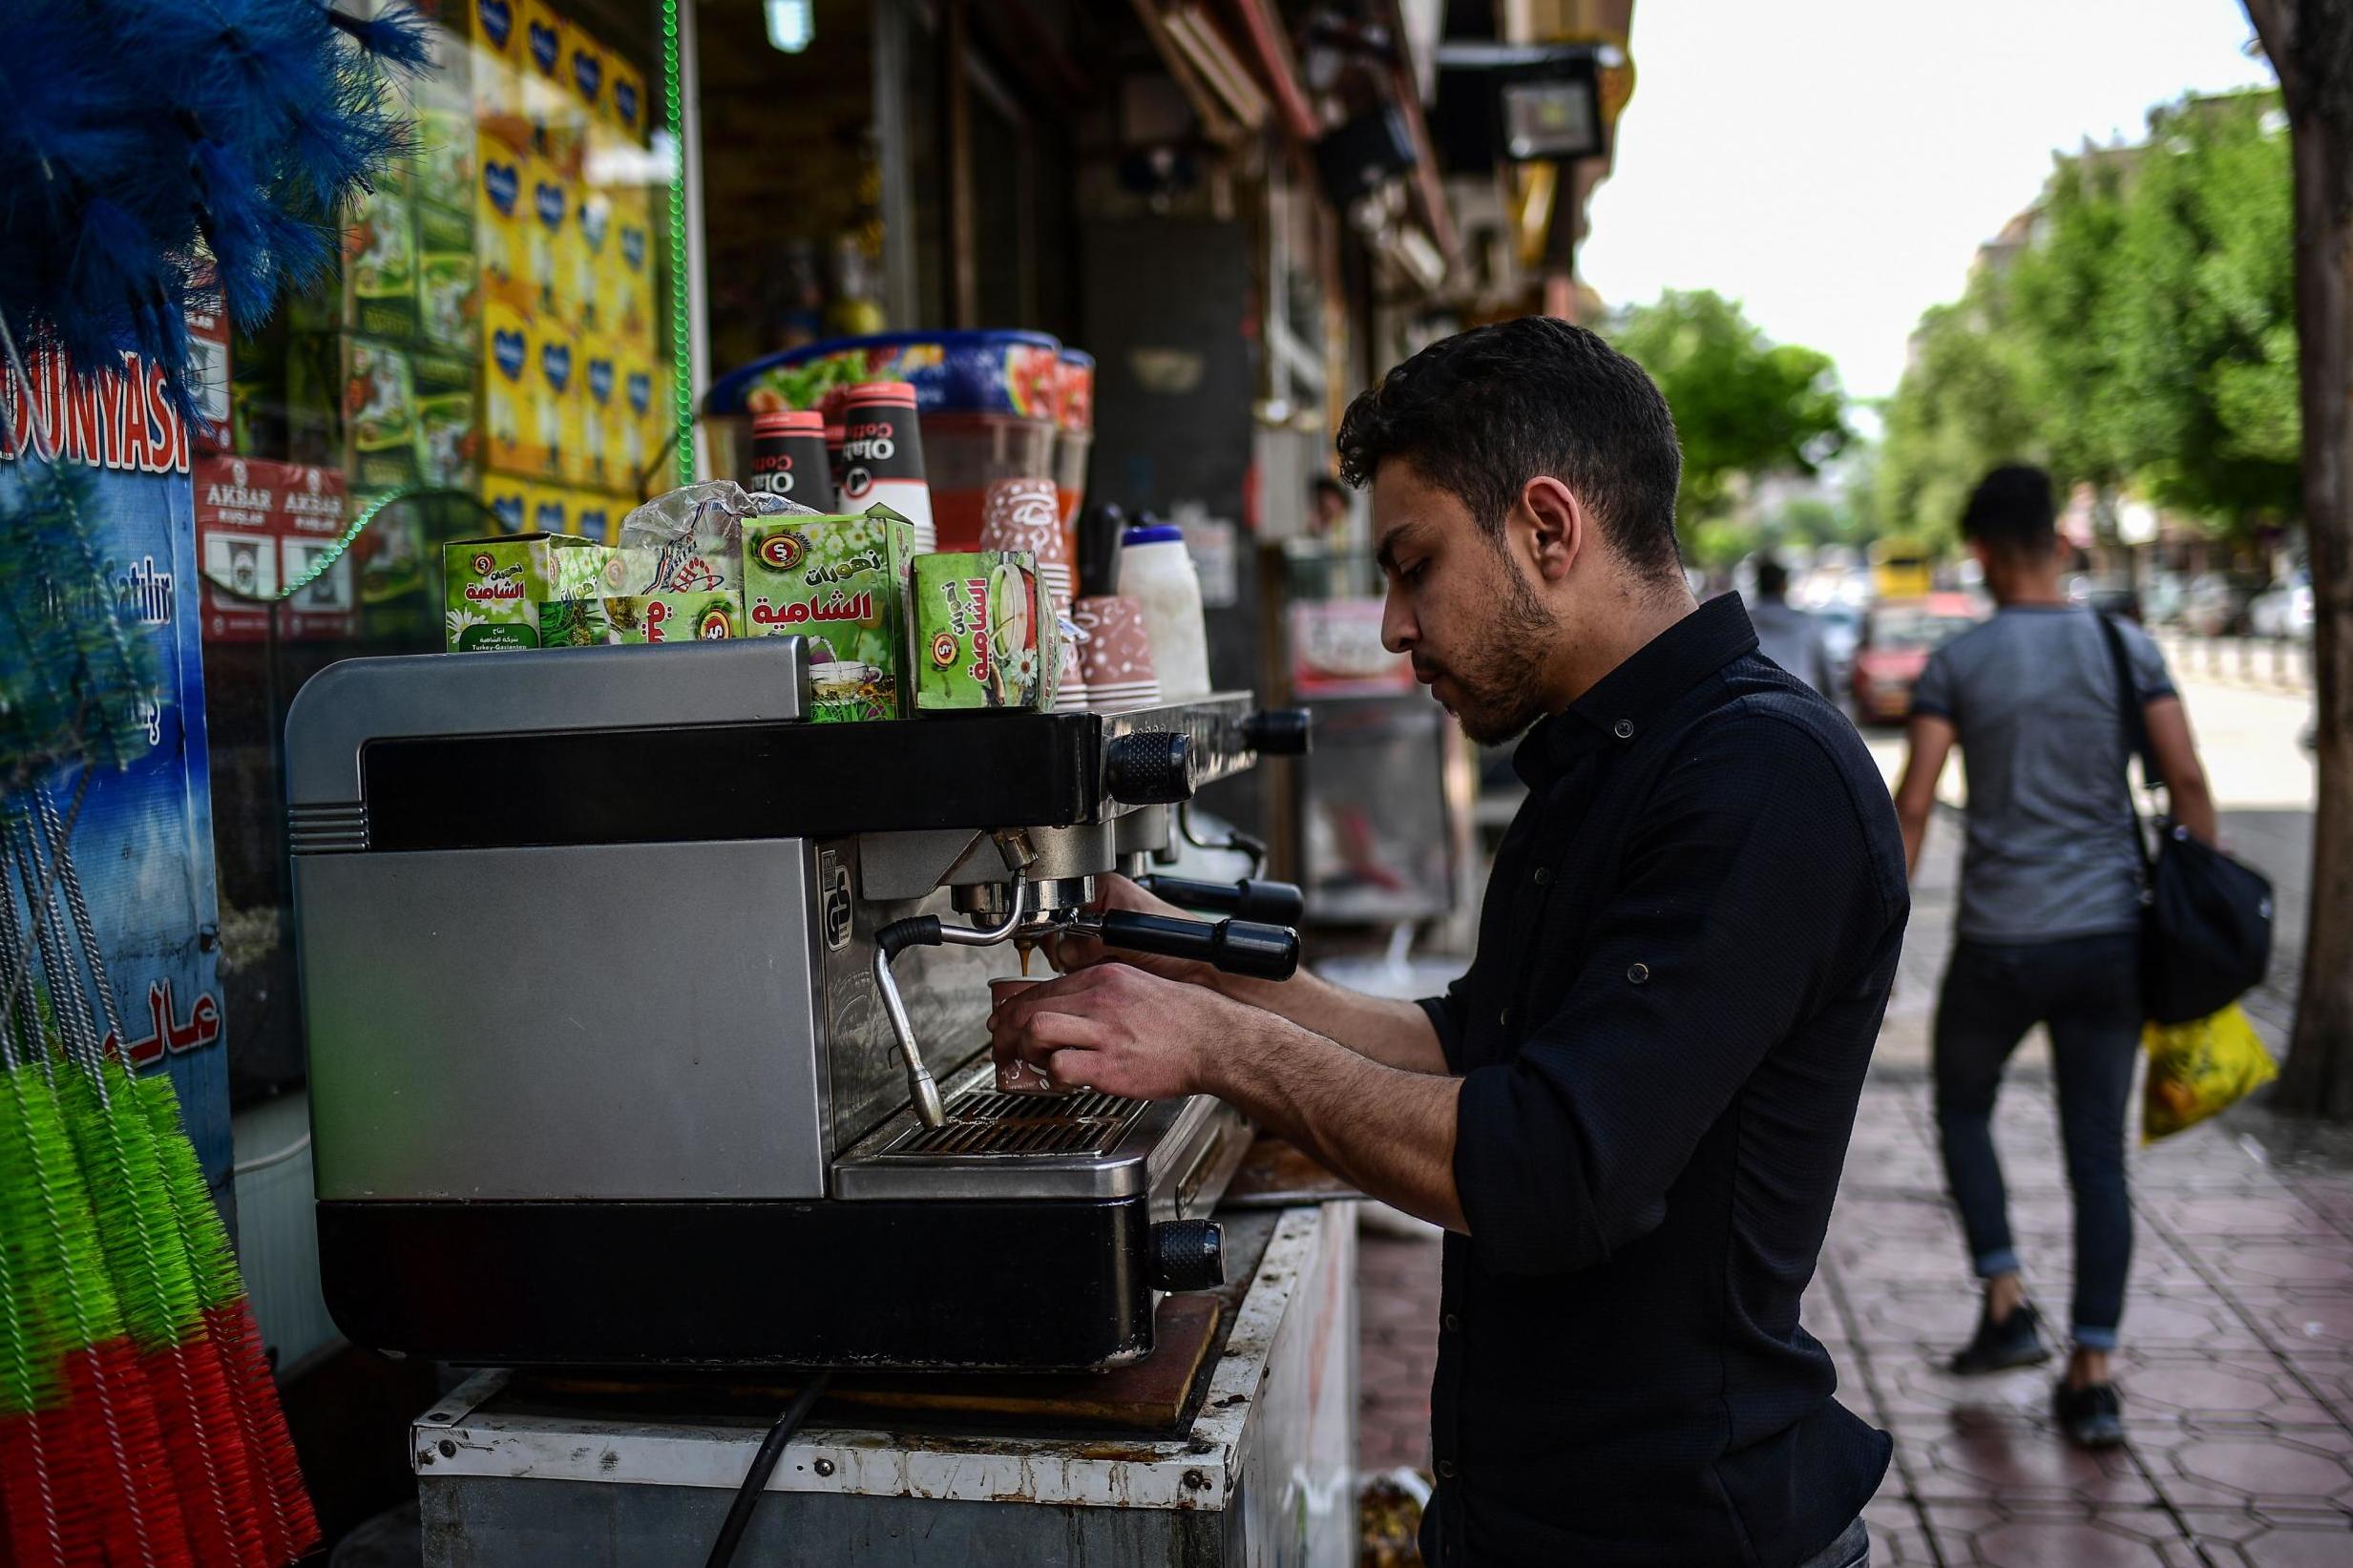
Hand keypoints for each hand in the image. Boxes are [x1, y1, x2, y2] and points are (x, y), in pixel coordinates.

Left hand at [987, 962, 1258, 1100]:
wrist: (1213, 1041)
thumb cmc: (1180, 1019)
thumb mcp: (1134, 987)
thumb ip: (1097, 994)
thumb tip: (1064, 1005)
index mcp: (1103, 979)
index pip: (1039, 989)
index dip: (1013, 1009)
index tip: (1006, 1023)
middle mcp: (1099, 1000)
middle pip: (1028, 1008)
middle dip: (1006, 1031)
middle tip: (1003, 1048)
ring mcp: (1104, 1032)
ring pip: (1035, 1030)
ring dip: (1023, 1049)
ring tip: (1030, 1062)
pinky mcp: (1110, 1065)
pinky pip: (1061, 1066)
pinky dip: (1052, 1075)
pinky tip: (1061, 1079)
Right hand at [1041, 873, 1217, 986]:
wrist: (1198, 968)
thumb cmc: (1180, 939)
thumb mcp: (1130, 933)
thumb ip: (1092, 940)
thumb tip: (1065, 950)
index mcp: (1104, 887)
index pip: (1060, 900)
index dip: (1055, 922)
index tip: (1056, 939)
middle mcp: (1101, 907)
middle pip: (1059, 928)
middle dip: (1066, 946)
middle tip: (1081, 956)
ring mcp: (1102, 932)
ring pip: (1066, 950)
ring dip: (1077, 961)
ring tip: (1099, 963)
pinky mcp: (1105, 955)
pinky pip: (1080, 965)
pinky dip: (1085, 972)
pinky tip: (1101, 972)